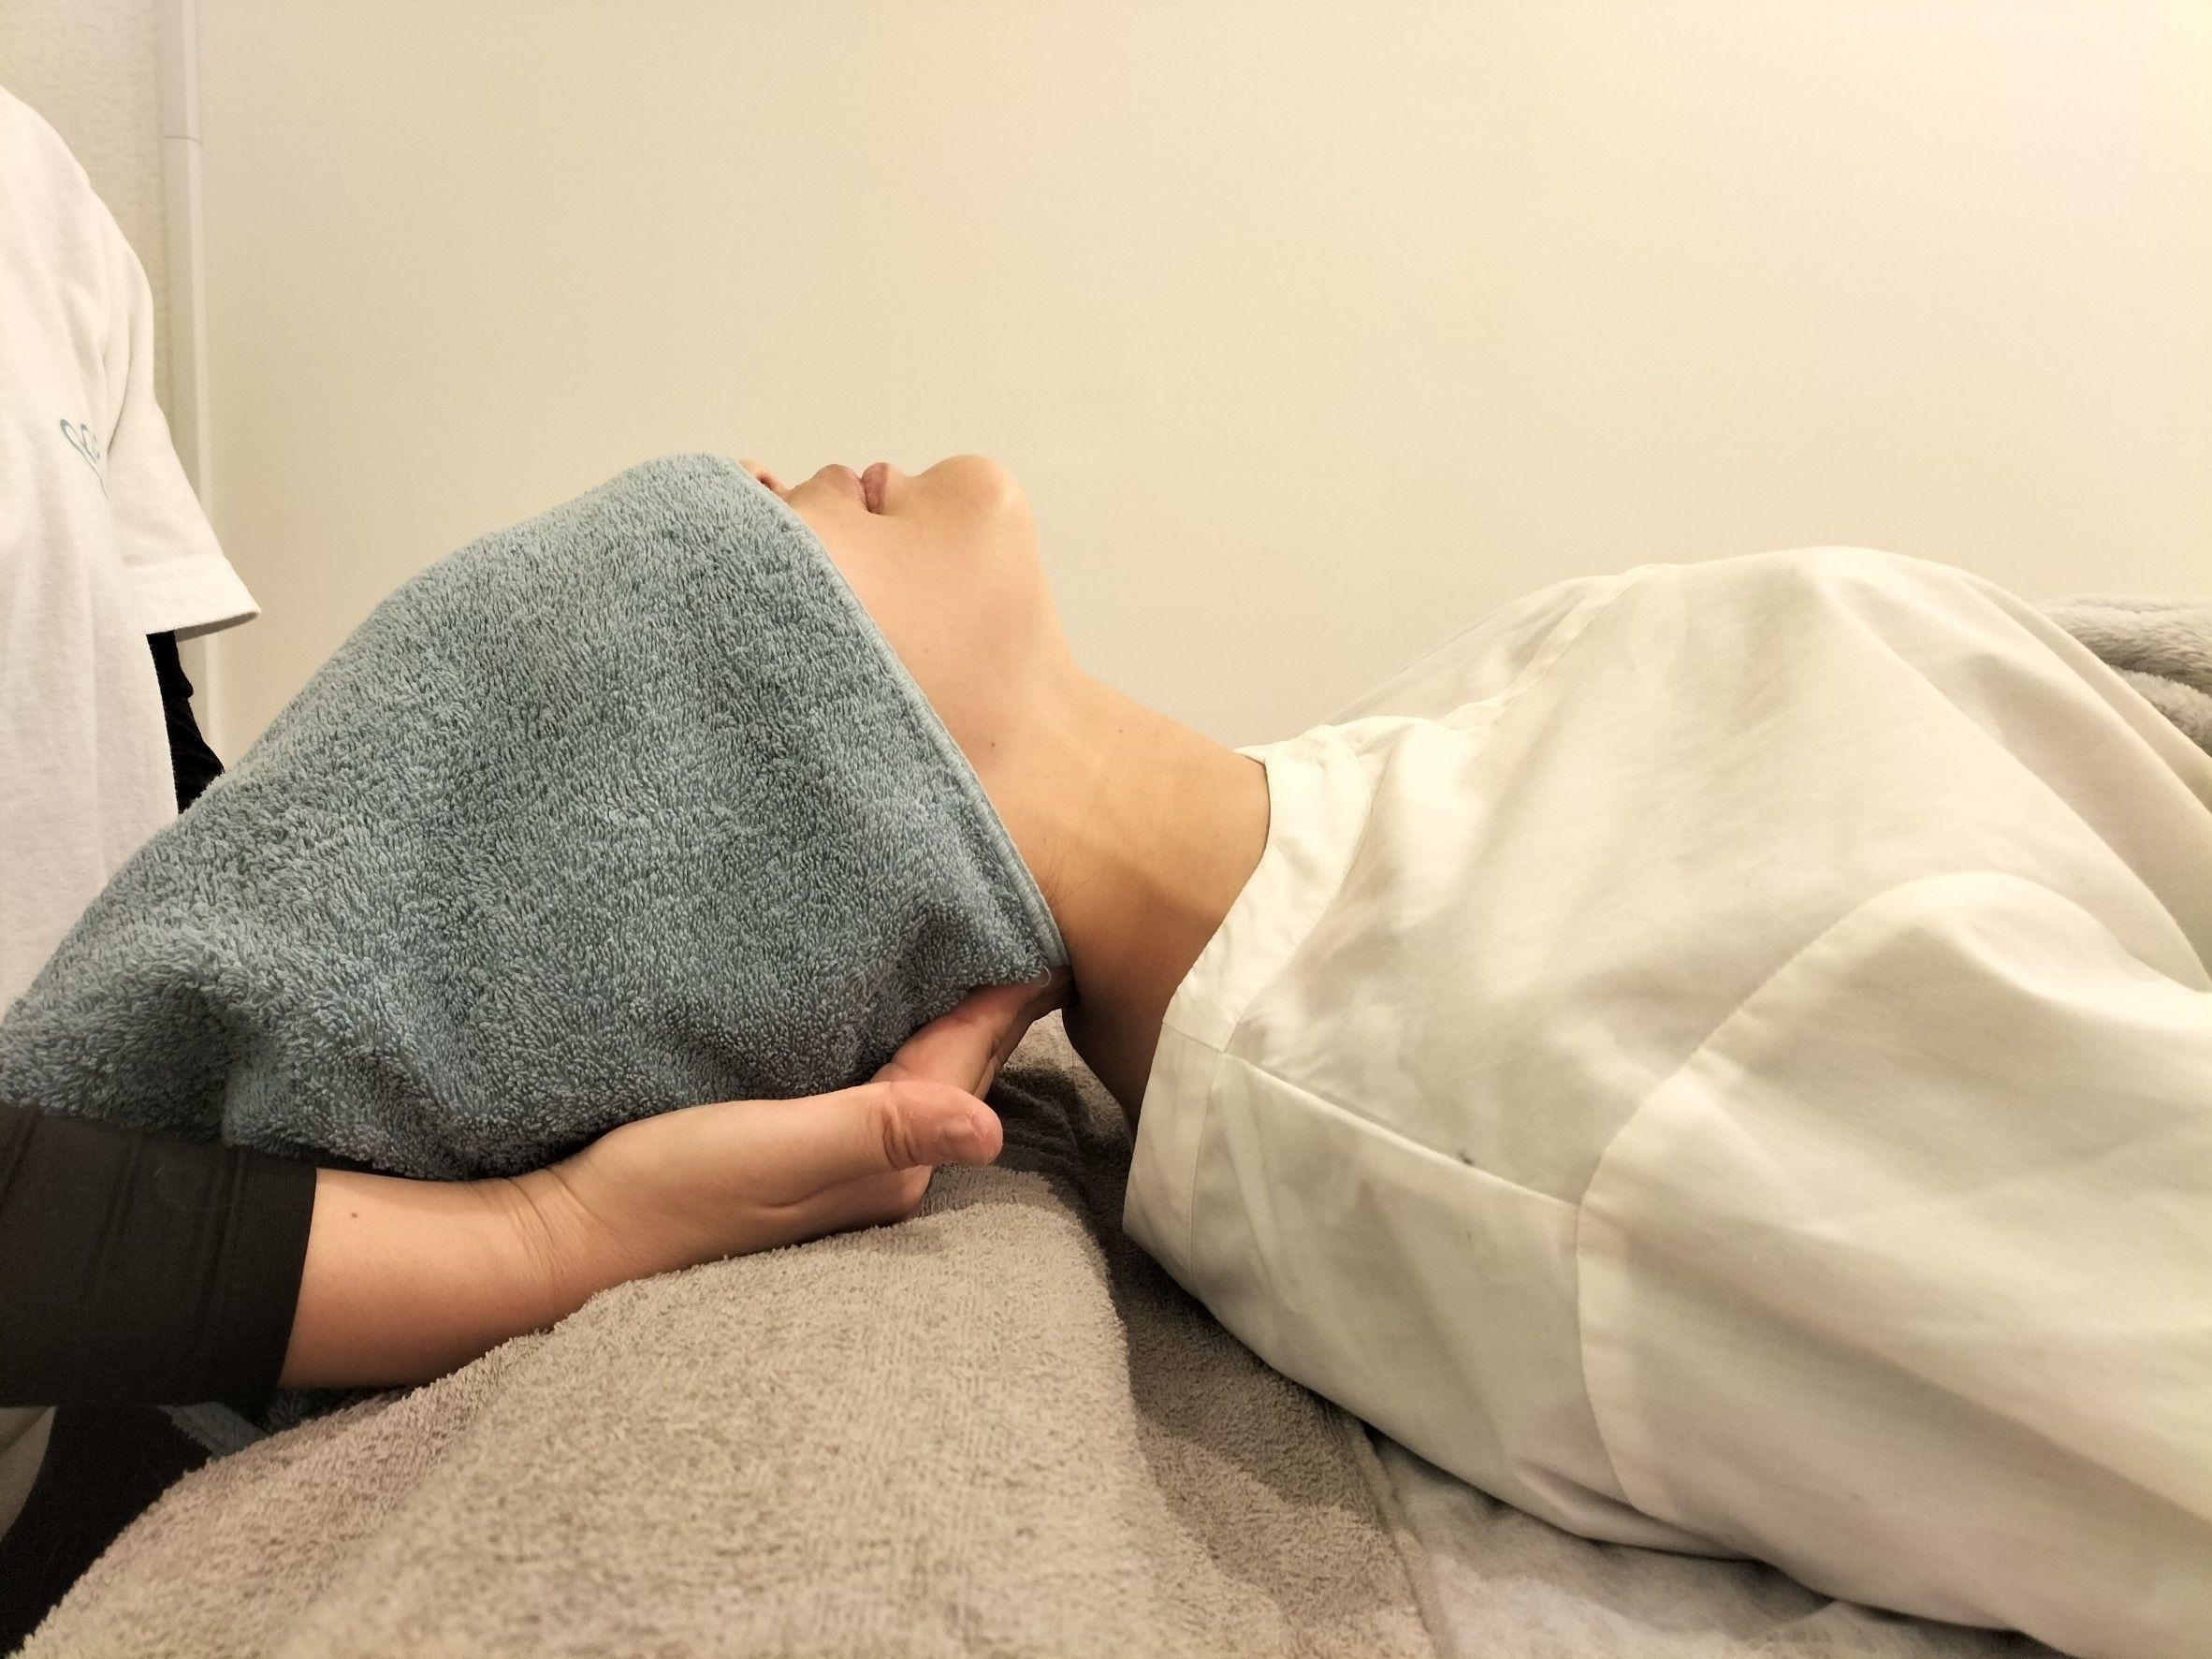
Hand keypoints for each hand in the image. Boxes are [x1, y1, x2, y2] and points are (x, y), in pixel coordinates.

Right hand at [516, 971, 1070, 1302]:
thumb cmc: (664, 1193)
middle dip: (990, 1004)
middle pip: (954, 1069)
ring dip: (947, 1020)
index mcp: (890, 1164)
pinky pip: (871, 1087)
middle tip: (1032, 926)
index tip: (1048, 930)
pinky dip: (893, 1040)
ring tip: (979, 955)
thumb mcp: (773, 1150)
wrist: (567, 1242)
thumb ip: (877, 1128)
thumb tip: (993, 1128)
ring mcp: (839, 1168)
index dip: (1004, 995)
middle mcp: (880, 1171)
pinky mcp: (796, 1159)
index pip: (964, 1061)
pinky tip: (889, 1012)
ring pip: (917, 1077)